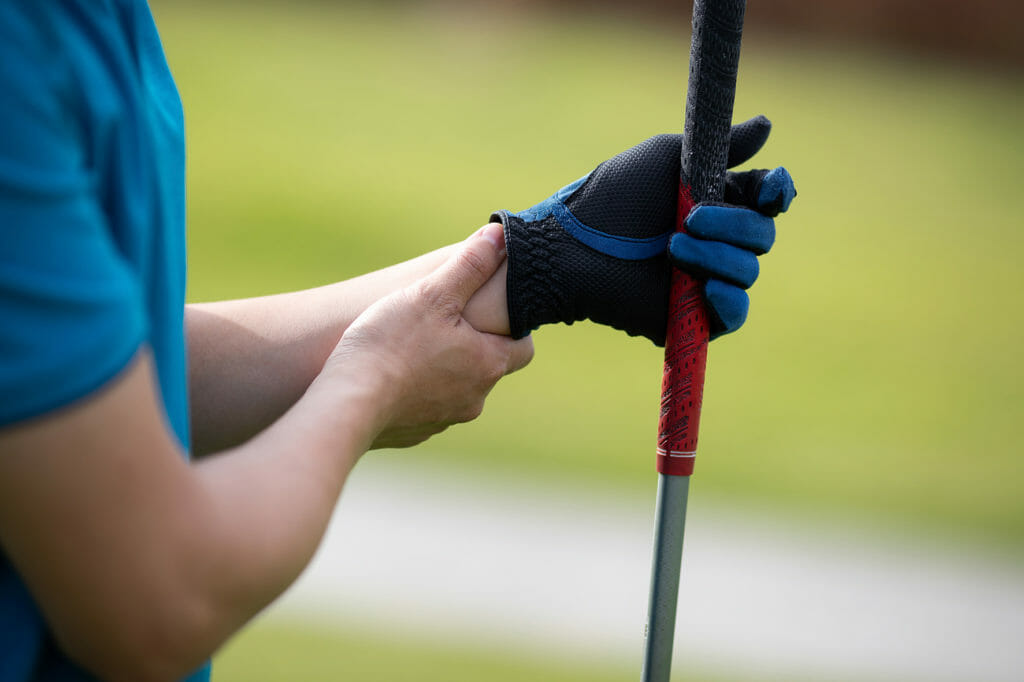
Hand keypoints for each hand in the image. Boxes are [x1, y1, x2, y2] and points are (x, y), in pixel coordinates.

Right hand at [322, 224, 533, 448]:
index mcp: (488, 364)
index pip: (523, 347)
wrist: (347, 403)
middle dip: (472, 346)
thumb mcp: (432, 293)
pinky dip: (414, 392)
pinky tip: (390, 375)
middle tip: (447, 322)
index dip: (513, 328)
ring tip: (413, 347)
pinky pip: (423, 408)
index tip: (493, 312)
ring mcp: (444, 420)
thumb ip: (470, 265)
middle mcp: (474, 399)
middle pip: (487, 367)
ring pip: (456, 389)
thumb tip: (501, 237)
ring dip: (442, 370)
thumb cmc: (391, 344)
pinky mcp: (415, 433)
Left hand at [491, 116, 796, 344]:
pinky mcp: (692, 317)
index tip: (769, 190)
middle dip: (735, 224)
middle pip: (763, 235)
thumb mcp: (666, 158)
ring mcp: (706, 280)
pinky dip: (729, 301)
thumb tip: (767, 126)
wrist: (573, 246)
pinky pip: (733, 315)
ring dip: (717, 256)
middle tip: (690, 217)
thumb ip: (721, 146)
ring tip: (672, 248)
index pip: (768, 199)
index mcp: (717, 201)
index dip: (777, 193)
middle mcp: (718, 241)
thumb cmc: (612, 197)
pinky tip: (709, 287)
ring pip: (748, 272)